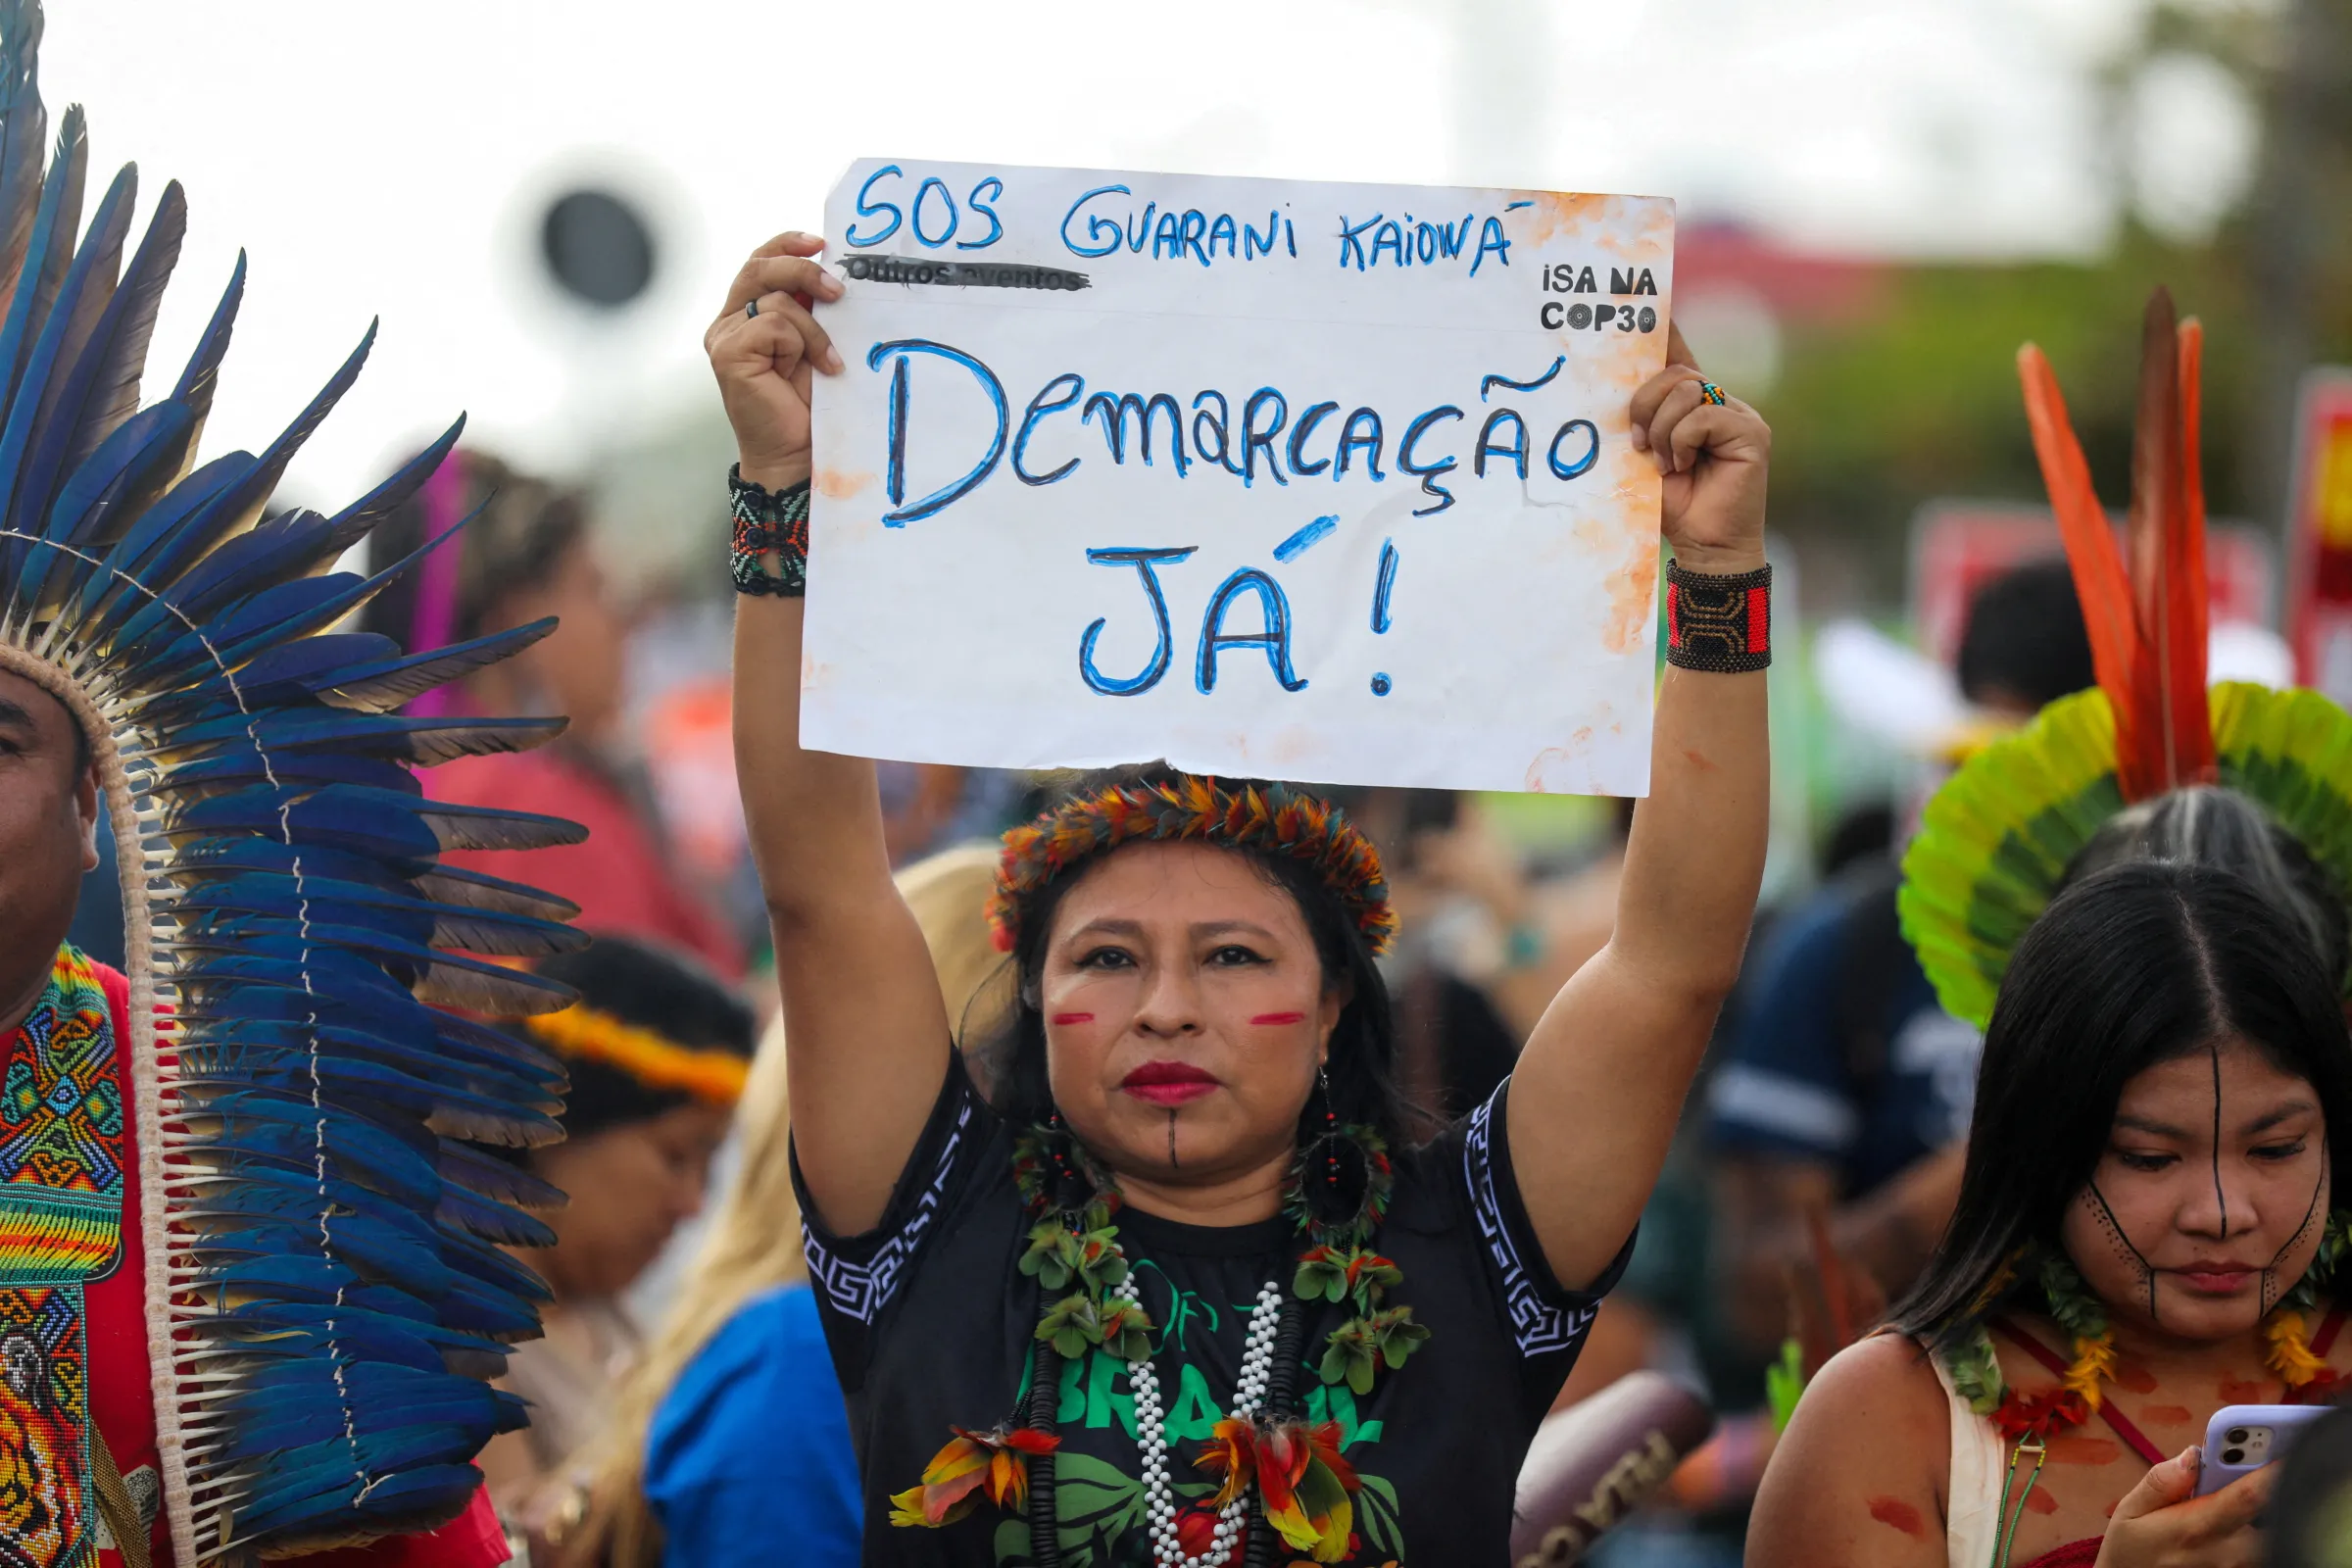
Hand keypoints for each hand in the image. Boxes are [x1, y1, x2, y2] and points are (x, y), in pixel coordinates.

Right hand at [704, 231, 846, 488]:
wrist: (797, 452)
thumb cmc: (809, 404)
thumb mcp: (814, 344)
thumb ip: (810, 309)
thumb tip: (832, 271)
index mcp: (746, 314)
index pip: (760, 262)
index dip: (786, 245)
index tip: (821, 242)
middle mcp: (729, 322)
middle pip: (760, 268)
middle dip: (802, 270)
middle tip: (838, 291)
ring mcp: (724, 337)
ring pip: (772, 298)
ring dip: (813, 328)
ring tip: (829, 360)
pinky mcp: (727, 353)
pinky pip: (773, 324)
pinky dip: (802, 344)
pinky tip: (815, 370)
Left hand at [1629, 322, 1769, 574]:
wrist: (1703, 547)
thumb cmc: (1673, 506)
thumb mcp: (1646, 456)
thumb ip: (1642, 422)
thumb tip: (1616, 390)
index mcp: (1694, 407)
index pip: (1679, 360)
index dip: (1666, 334)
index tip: (1652, 308)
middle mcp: (1721, 404)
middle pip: (1677, 373)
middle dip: (1645, 403)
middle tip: (1640, 443)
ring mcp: (1740, 415)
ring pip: (1689, 390)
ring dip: (1663, 429)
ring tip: (1667, 462)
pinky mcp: (1751, 432)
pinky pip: (1704, 415)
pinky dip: (1682, 441)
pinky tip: (1685, 466)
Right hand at [2095, 1448, 2270, 1567]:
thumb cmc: (2132, 1549)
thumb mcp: (2130, 1511)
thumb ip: (2161, 1482)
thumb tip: (2192, 1455)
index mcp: (2196, 1527)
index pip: (2249, 1495)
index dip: (2273, 1470)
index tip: (2284, 1447)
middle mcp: (2227, 1553)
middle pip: (2271, 1513)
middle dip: (2270, 1487)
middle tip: (2260, 1466)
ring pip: (2271, 1532)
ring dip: (2263, 1512)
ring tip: (2242, 1498)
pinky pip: (2265, 1549)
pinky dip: (2261, 1532)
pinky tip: (2241, 1524)